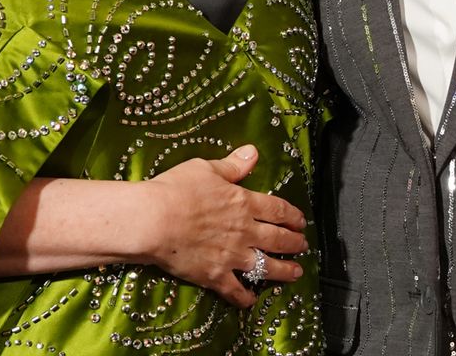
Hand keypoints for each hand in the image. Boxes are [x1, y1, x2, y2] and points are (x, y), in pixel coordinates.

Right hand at [136, 145, 308, 306]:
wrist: (152, 221)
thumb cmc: (176, 190)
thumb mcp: (206, 168)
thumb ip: (233, 165)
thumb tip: (254, 153)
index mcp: (244, 203)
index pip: (278, 210)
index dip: (293, 216)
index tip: (301, 222)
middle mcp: (244, 231)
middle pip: (278, 238)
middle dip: (294, 243)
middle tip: (303, 247)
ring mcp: (231, 255)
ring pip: (265, 266)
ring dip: (283, 271)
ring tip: (295, 274)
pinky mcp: (214, 276)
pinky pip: (235, 290)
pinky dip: (245, 298)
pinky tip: (252, 301)